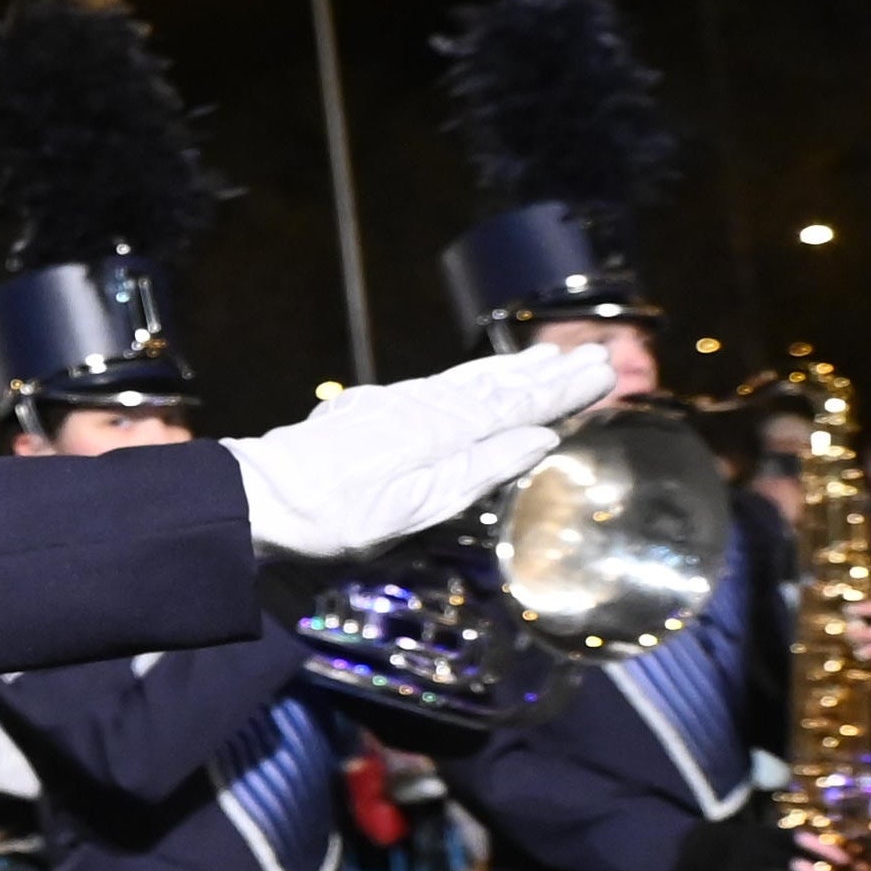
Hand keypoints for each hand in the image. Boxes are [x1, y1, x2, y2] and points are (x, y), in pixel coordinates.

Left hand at [226, 342, 614, 561]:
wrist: (265, 497)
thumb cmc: (341, 516)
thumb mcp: (419, 507)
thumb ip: (482, 469)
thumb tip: (540, 439)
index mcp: (446, 430)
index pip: (520, 405)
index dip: (564, 391)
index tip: (604, 372)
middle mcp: (427, 406)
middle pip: (501, 385)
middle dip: (549, 372)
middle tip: (595, 354)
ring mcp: (400, 402)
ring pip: (471, 378)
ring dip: (514, 367)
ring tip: (550, 355)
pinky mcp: (376, 407)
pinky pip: (444, 382)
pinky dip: (475, 374)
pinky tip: (482, 375)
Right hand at [668, 803, 856, 870]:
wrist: (704, 845)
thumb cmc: (750, 842)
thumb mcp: (770, 836)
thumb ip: (796, 847)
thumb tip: (838, 858)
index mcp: (773, 836)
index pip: (801, 840)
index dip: (824, 849)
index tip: (847, 860)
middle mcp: (763, 851)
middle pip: (793, 864)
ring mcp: (750, 869)